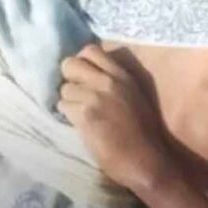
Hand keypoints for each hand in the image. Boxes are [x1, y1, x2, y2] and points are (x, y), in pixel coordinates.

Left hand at [58, 45, 172, 189]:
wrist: (144, 158)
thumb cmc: (142, 131)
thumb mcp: (133, 96)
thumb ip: (114, 82)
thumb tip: (91, 76)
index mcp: (124, 75)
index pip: (91, 50)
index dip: (82, 62)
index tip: (84, 76)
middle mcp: (109, 81)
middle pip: (71, 63)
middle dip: (69, 78)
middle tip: (77, 93)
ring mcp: (96, 96)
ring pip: (65, 88)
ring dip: (69, 101)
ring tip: (81, 113)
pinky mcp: (85, 114)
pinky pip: (63, 106)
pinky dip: (68, 115)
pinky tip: (81, 124)